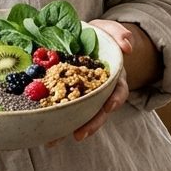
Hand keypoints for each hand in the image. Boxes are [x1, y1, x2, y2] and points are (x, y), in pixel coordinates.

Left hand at [47, 18, 133, 147]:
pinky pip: (64, 111)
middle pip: (99, 110)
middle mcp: (100, 90)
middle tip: (80, 134)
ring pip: (81, 115)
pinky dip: (56, 122)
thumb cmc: (97, 36)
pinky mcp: (67, 96)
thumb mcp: (108, 30)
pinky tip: (44, 133)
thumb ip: (118, 34)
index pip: (118, 90)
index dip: (115, 99)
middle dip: (91, 123)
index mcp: (112, 76)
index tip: (109, 107)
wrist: (83, 40)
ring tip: (55, 140)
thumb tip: (126, 46)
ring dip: (71, 128)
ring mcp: (85, 96)